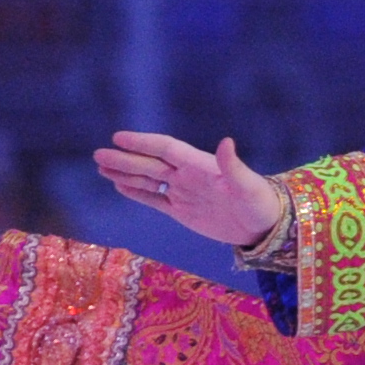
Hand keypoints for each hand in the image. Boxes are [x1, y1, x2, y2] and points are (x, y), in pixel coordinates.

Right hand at [96, 131, 287, 247]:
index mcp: (200, 166)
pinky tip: (119, 186)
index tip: (119, 137)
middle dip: (125, 159)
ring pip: (148, 181)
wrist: (267, 228)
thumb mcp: (249, 186)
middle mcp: (188, 176)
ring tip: (101, 167)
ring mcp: (183, 193)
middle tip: (98, 154)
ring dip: (125, 174)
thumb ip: (234, 166)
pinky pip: (155, 200)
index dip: (143, 143)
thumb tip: (227, 142)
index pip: (166, 149)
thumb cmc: (261, 203)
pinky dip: (137, 193)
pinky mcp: (183, 211)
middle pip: (150, 164)